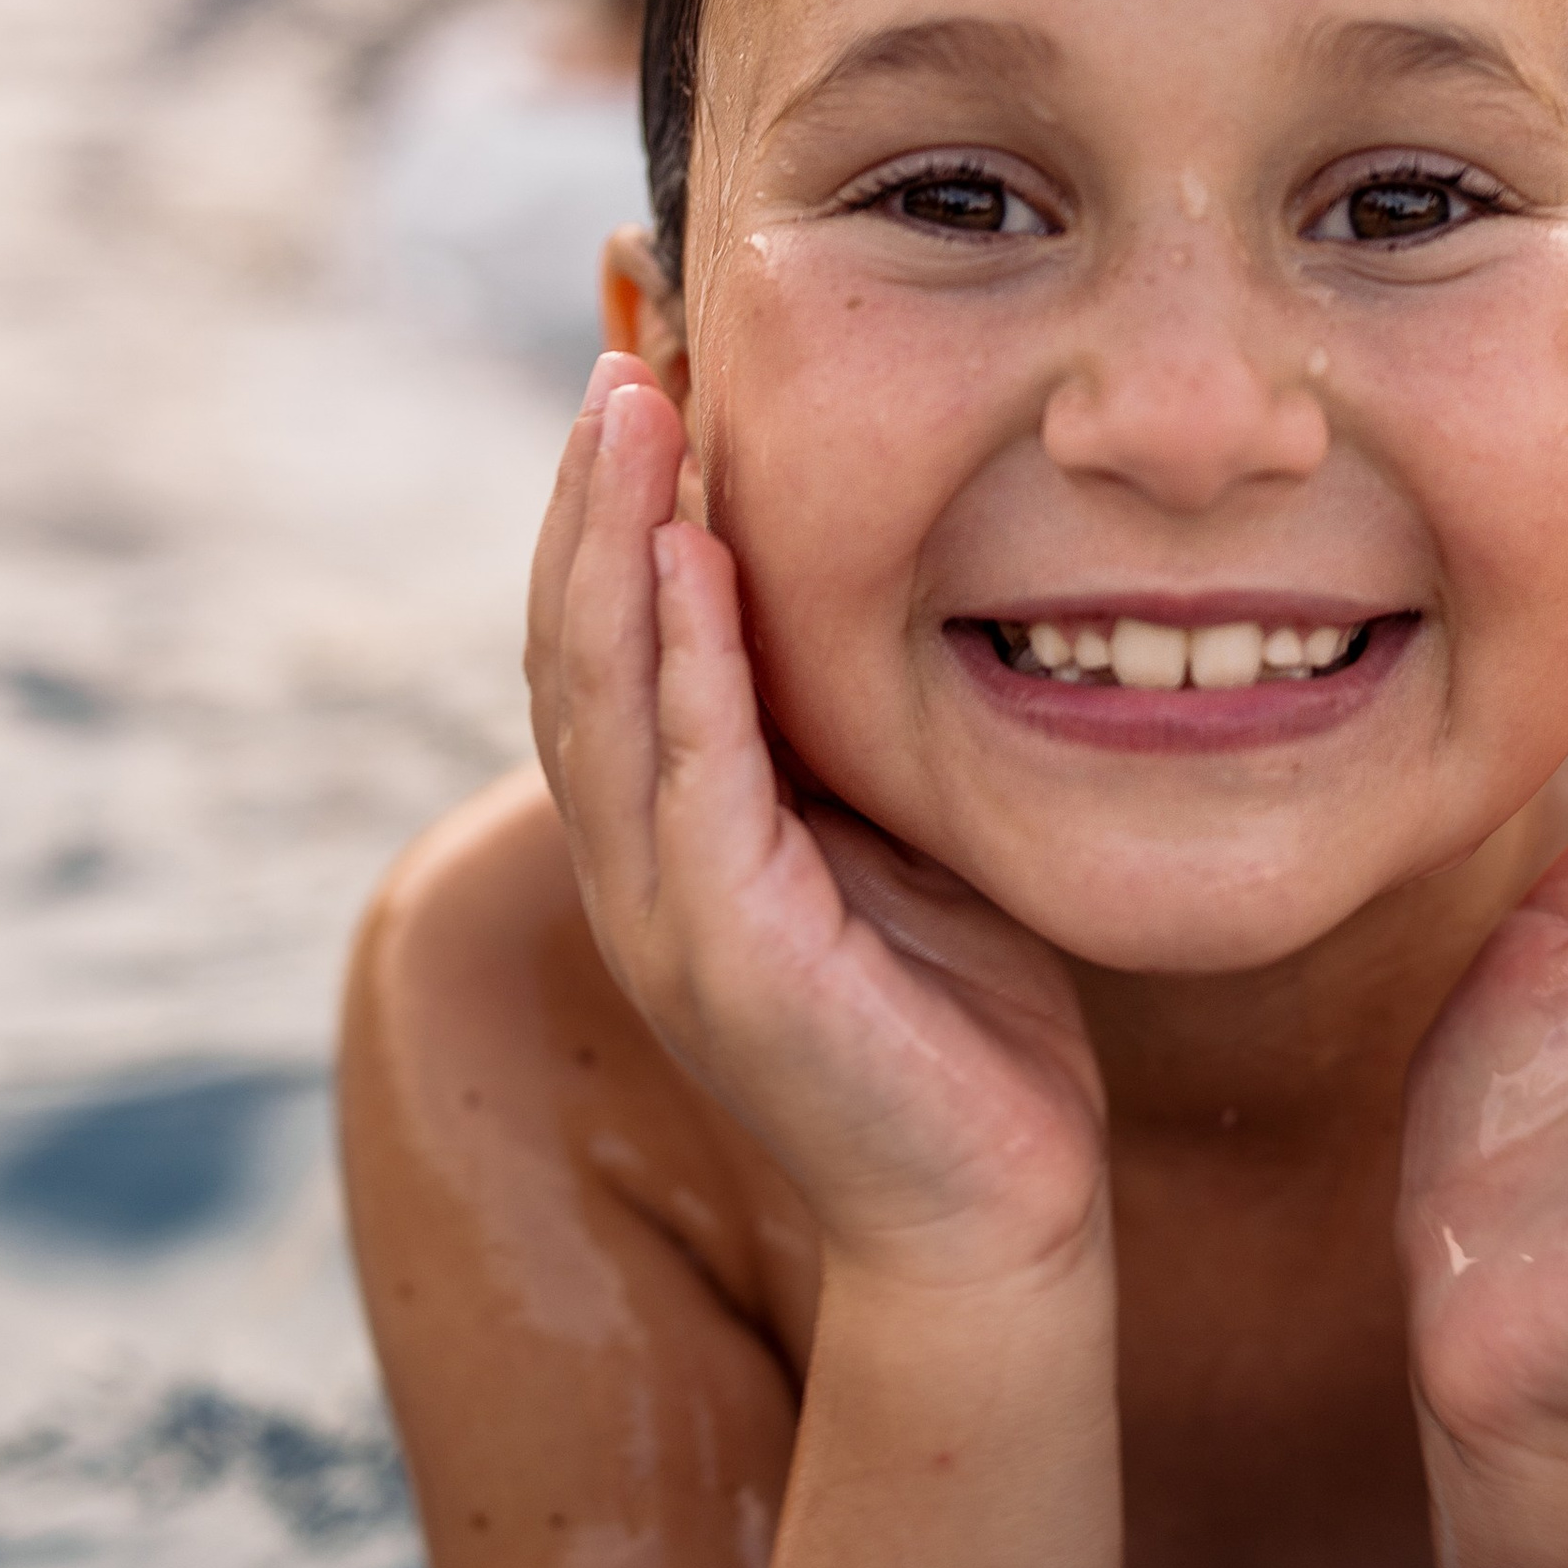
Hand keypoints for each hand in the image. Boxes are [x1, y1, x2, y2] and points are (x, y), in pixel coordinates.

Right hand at [528, 357, 1108, 1293]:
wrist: (996, 1209)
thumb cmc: (960, 1017)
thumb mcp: (889, 830)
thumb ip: (836, 726)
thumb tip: (855, 578)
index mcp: (669, 837)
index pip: (605, 647)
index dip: (610, 514)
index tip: (644, 376)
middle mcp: (638, 870)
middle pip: (571, 649)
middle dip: (590, 495)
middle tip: (618, 357)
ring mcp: (667, 919)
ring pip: (600, 696)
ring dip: (610, 542)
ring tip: (631, 412)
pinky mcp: (727, 962)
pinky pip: (691, 779)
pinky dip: (683, 659)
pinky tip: (689, 557)